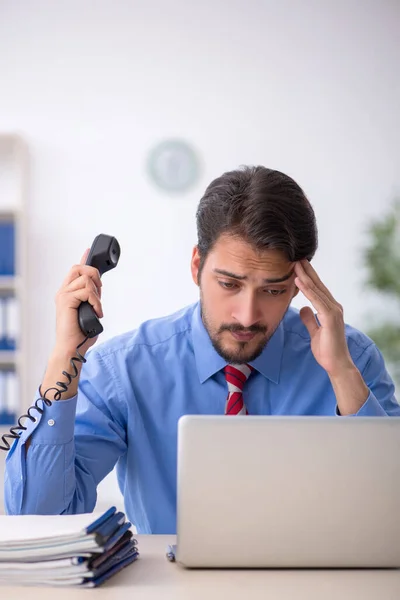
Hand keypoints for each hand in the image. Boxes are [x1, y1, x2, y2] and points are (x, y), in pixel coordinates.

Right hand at [53, 249, 102, 356]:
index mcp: (67, 293)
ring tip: (97, 308)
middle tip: (100, 292)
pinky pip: (87, 291)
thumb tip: (99, 290)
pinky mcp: (66, 300)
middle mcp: (63, 292)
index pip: (75, 271)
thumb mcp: (90, 311)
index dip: (83, 259)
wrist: (71, 347)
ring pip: (85, 279)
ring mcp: (63, 295)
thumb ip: (92, 299)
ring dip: (97, 294)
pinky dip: (96, 301)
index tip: (88, 251)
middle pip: (79, 268)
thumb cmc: (80, 334)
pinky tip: (96, 311)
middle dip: (94, 275)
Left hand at [294, 260, 353, 377]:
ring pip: (317, 289)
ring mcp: (334, 311)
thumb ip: (310, 319)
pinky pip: (317, 300)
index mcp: (329, 309)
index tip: (297, 266)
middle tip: (297, 257)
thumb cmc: (327, 350)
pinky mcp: (331, 317)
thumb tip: (304, 308)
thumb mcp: (314, 332)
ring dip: (305, 276)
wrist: (336, 364)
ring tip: (295, 264)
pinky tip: (299, 281)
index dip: (308, 277)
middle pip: (318, 285)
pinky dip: (307, 289)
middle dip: (307, 271)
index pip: (317, 289)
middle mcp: (334, 307)